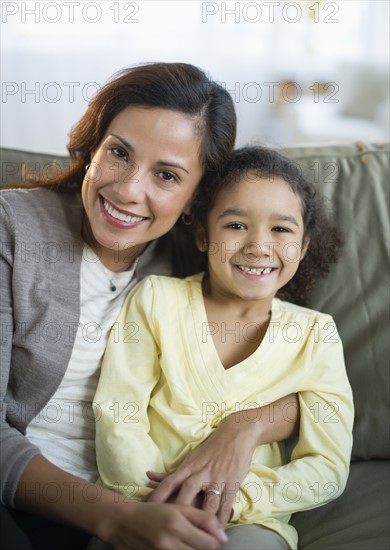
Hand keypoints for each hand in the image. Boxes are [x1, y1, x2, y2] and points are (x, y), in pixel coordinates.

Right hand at [100, 501, 227, 549]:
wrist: (124, 522)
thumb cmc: (154, 511)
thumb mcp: (179, 508)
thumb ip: (203, 519)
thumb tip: (224, 537)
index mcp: (177, 525)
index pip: (209, 544)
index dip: (215, 542)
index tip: (213, 537)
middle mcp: (169, 543)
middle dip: (205, 549)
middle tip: (202, 541)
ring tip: (190, 543)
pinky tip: (180, 547)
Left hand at [144, 412, 256, 526]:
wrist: (236, 433)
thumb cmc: (211, 447)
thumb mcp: (192, 457)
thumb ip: (174, 472)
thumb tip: (149, 477)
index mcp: (189, 466)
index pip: (169, 482)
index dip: (157, 495)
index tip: (145, 509)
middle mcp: (201, 472)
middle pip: (186, 492)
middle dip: (177, 510)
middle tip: (168, 526)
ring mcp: (217, 478)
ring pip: (208, 502)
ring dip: (202, 519)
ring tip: (196, 535)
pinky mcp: (232, 482)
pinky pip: (226, 504)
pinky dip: (222, 519)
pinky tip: (217, 531)